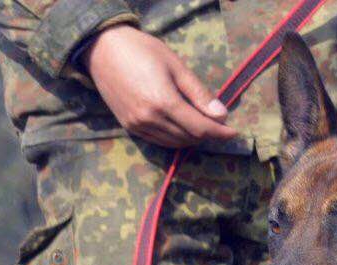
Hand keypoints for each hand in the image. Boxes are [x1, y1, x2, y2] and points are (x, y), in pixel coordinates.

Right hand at [83, 25, 239, 147]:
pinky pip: (159, 141)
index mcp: (163, 102)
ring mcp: (137, 125)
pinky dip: (175, 138)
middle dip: (208, 134)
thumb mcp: (175, 66)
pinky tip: (181, 127)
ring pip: (175, 143)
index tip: (234, 132)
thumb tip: (221, 115)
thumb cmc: (142, 50)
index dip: (220, 133)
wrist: (101, 48)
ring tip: (202, 125)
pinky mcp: (129, 127)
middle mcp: (149, 118)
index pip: (200, 128)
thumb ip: (199, 93)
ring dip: (192, 138)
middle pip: (189, 138)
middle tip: (218, 125)